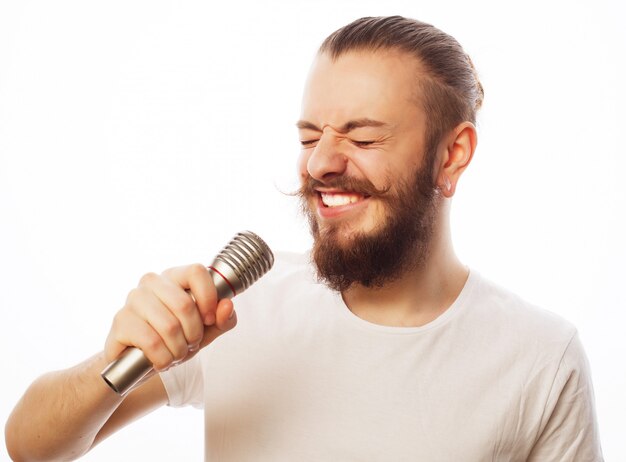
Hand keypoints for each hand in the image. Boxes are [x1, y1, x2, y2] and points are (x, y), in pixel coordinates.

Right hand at [104, 264, 236, 370]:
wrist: (136, 364)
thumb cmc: (172, 340)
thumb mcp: (205, 331)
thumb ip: (223, 319)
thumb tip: (227, 306)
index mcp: (174, 277)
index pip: (197, 272)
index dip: (209, 297)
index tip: (210, 319)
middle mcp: (151, 282)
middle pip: (184, 304)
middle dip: (194, 333)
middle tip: (190, 343)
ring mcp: (134, 300)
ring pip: (169, 326)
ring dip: (179, 350)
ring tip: (175, 353)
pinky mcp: (121, 321)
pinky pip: (151, 343)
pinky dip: (163, 359)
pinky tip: (161, 360)